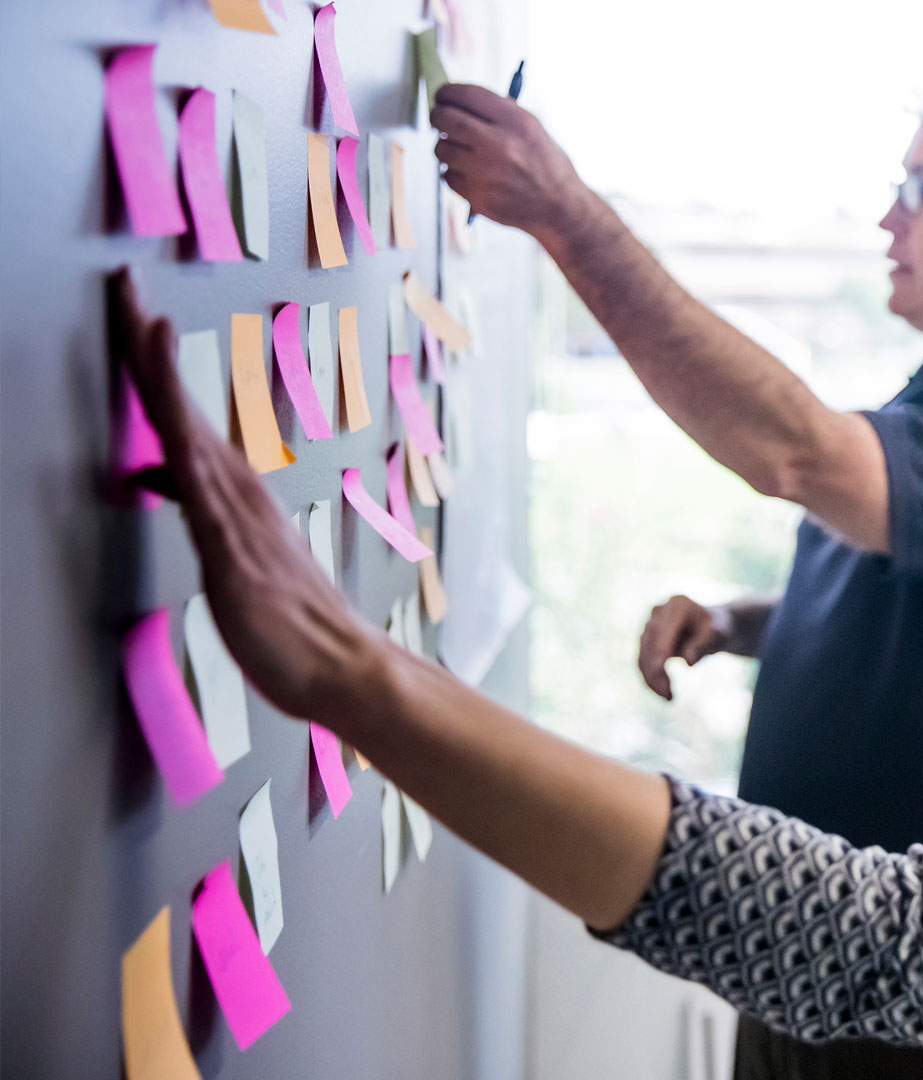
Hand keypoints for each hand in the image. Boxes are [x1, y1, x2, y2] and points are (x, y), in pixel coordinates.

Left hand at [110, 268, 392, 728]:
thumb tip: (148, 468)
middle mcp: (235, 487)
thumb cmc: (289, 624)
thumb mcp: (228, 557)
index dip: (152, 362)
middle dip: (143, 341)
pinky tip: (165, 406)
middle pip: (177, 402)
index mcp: (234, 491)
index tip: (133, 310)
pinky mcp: (230, 545)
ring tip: (136, 313)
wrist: (343, 665)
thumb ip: (192, 506)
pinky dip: (181, 433)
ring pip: (186, 426)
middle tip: (121, 281)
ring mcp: (234, 512)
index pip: (180, 414)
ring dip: (157, 369)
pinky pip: (198, 477)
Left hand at [430, 84, 590, 237]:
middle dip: (438, 116)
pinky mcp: (477, 196)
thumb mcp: (532, 128)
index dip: (447, 92)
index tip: (443, 97)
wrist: (560, 207)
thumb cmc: (545, 165)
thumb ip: (498, 112)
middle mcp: (501, 145)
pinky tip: (472, 174)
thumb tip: (457, 100)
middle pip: (445, 118)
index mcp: (516, 122)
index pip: (465, 94)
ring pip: (441, 149)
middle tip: (441, 120)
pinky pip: (447, 176)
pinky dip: (454, 173)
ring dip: (447, 147)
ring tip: (464, 152)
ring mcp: (487, 173)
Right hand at [636, 596, 727, 701]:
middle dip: (656, 672)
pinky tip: (663, 692)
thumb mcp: (719, 635)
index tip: (660, 671)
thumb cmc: (718, 630)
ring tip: (669, 698)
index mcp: (677, 605)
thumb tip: (688, 661)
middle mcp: (659, 611)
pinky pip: (643, 661)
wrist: (712, 627)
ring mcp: (649, 624)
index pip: (664, 630)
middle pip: (650, 644)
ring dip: (652, 679)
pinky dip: (650, 678)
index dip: (660, 650)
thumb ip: (704, 644)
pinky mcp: (646, 639)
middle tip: (669, 696)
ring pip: (643, 655)